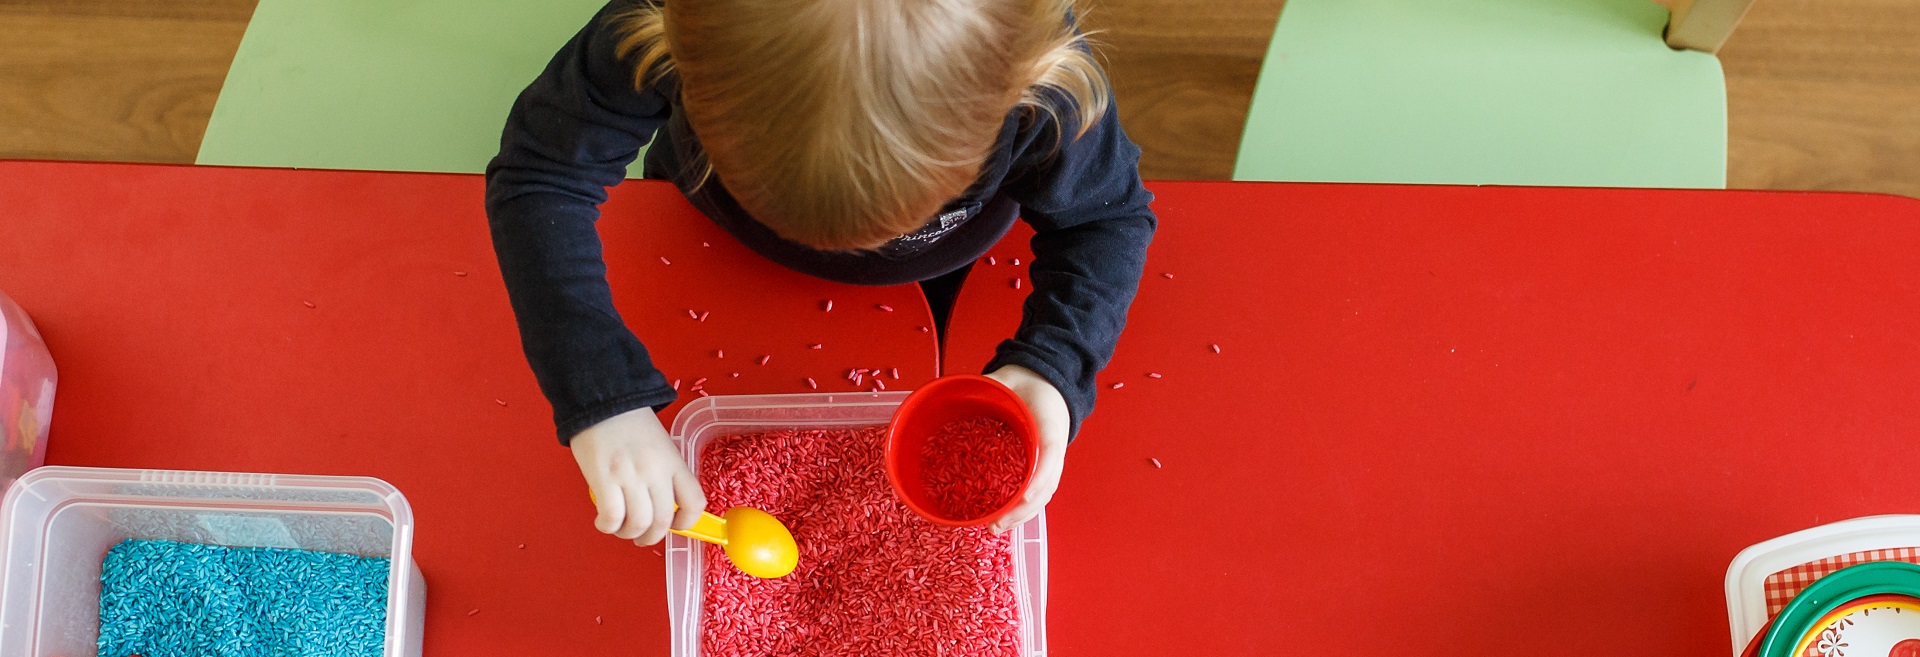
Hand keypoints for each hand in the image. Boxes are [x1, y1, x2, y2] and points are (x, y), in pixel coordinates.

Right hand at [570, 407, 707, 545]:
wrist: (601, 400)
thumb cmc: (629, 422)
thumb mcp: (659, 445)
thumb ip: (664, 473)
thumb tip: (661, 507)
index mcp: (673, 461)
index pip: (695, 501)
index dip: (688, 523)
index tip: (676, 527)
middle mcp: (655, 471)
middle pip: (663, 520)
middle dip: (652, 537)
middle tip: (642, 537)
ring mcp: (629, 476)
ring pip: (638, 523)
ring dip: (628, 534)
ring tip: (621, 529)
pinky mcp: (603, 479)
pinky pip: (611, 517)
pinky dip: (608, 526)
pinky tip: (604, 522)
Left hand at [984, 365, 1070, 532]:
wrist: (1049, 382)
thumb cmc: (1030, 383)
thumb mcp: (1010, 378)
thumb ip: (988, 385)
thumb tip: (957, 390)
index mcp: (1050, 423)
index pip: (1050, 453)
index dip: (1039, 478)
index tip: (1025, 496)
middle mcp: (1054, 447)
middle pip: (1046, 485)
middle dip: (1023, 508)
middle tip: (998, 523)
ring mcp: (1050, 459)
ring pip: (1043, 494)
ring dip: (1022, 515)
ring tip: (997, 528)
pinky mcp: (1042, 466)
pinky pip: (1037, 491)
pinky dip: (1022, 508)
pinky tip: (1004, 519)